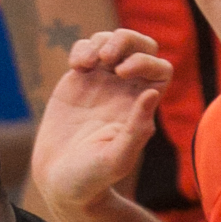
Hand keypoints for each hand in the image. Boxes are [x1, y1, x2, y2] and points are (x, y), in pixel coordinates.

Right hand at [31, 29, 171, 221]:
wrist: (60, 181)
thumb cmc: (92, 178)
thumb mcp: (116, 159)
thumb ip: (136, 130)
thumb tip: (152, 95)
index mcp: (142, 108)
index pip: (160, 70)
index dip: (146, 62)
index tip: (122, 73)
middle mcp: (126, 92)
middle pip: (142, 46)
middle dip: (126, 40)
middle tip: (107, 57)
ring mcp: (102, 83)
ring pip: (113, 41)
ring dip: (102, 41)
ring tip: (86, 64)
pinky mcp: (78, 80)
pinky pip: (86, 48)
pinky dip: (82, 48)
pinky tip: (75, 67)